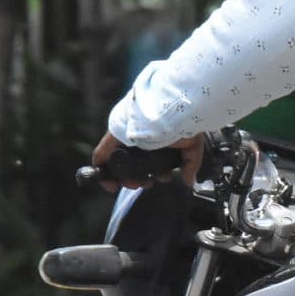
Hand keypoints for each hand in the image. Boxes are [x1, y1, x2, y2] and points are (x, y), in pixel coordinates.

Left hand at [88, 131, 204, 187]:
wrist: (171, 111)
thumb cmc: (184, 123)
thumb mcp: (192, 146)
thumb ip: (190, 164)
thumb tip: (189, 181)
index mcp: (156, 140)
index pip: (149, 161)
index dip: (152, 175)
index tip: (157, 180)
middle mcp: (140, 139)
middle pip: (132, 164)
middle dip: (138, 179)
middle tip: (145, 184)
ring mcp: (125, 138)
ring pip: (118, 163)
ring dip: (123, 178)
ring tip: (132, 184)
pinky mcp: (113, 136)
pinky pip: (102, 155)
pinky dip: (103, 169)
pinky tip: (109, 182)